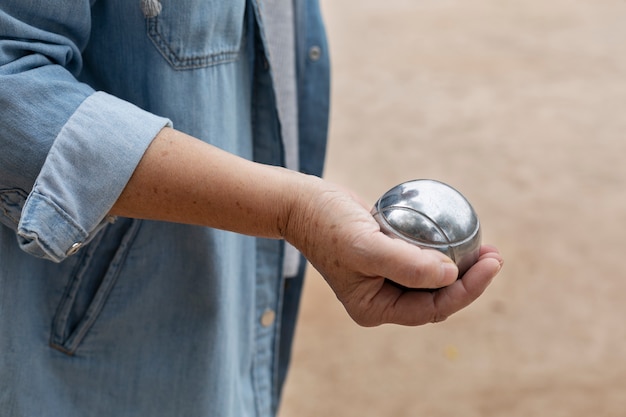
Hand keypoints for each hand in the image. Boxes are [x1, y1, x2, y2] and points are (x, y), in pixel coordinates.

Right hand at [285, 179, 502, 326]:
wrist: (304, 204)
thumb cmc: (328, 225)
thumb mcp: (364, 246)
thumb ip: (407, 266)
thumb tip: (450, 275)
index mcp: (376, 309)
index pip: (433, 309)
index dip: (468, 290)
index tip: (491, 263)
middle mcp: (383, 300)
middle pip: (437, 298)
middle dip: (469, 280)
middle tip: (494, 254)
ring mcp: (385, 280)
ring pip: (433, 280)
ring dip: (460, 266)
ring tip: (484, 247)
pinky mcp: (387, 258)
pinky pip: (422, 260)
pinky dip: (442, 250)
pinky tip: (459, 235)